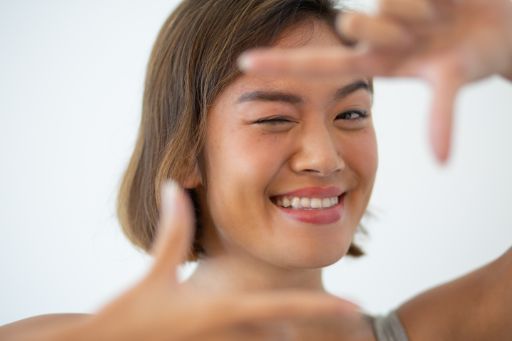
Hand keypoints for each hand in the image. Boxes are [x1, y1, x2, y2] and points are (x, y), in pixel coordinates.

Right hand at [60, 181, 358, 340]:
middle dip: (306, 324)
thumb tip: (176, 184)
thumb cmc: (129, 316)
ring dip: (284, 332)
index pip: (285, 309)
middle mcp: (229, 334)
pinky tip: (261, 329)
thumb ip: (173, 229)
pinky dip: (258, 337)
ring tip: (302, 319)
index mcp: (224, 312)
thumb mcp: (155, 274)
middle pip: (283, 333)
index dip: (323, 308)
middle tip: (339, 314)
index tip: (355, 307)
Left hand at [239, 0, 511, 161]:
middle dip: (383, 27)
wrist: (501, 20)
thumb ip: (442, 117)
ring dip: (419, 12)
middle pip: (355, 25)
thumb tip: (442, 162)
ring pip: (386, 6)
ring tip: (440, 15)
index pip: (319, 65)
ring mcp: (389, 6)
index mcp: (375, 60)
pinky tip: (443, 0)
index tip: (241, 65)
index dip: (281, 66)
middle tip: (422, 27)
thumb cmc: (469, 53)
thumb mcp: (451, 78)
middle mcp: (374, 32)